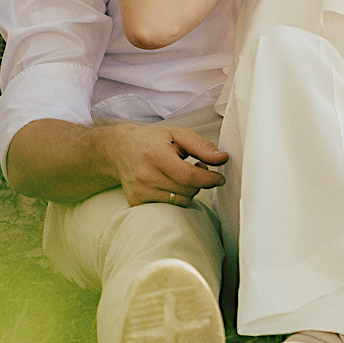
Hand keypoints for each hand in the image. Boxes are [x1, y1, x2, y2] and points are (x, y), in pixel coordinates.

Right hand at [101, 122, 227, 206]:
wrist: (120, 149)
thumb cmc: (152, 140)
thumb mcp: (178, 134)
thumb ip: (201, 146)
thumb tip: (223, 158)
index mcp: (155, 155)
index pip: (188, 176)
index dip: (208, 179)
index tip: (219, 178)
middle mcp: (145, 176)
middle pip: (187, 191)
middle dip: (199, 182)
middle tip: (196, 168)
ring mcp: (140, 192)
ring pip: (180, 202)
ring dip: (188, 191)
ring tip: (181, 175)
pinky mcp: (137, 203)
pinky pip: (169, 208)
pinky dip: (176, 198)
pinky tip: (171, 185)